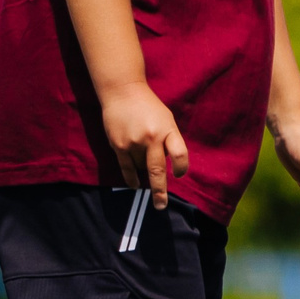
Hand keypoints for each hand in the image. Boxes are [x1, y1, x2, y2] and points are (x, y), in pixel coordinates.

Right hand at [101, 83, 188, 207]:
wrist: (123, 92)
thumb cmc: (149, 107)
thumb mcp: (167, 119)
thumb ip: (170, 140)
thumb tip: (168, 164)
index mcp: (168, 130)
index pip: (180, 155)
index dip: (181, 168)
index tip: (178, 174)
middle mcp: (151, 138)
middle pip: (157, 170)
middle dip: (160, 191)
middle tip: (160, 206)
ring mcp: (133, 142)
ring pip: (140, 167)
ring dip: (143, 172)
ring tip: (143, 167)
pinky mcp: (118, 145)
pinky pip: (126, 168)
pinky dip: (131, 178)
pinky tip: (135, 185)